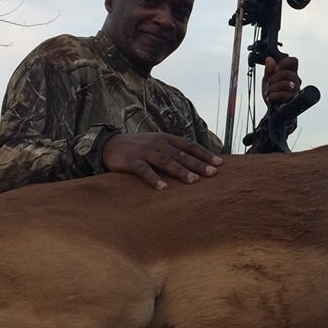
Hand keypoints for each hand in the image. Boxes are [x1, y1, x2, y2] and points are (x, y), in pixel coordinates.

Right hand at [101, 132, 222, 189]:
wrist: (109, 144)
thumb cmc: (139, 147)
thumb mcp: (158, 144)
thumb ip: (174, 150)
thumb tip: (197, 162)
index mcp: (166, 139)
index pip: (189, 145)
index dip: (204, 153)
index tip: (219, 163)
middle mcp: (158, 144)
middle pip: (181, 154)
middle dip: (198, 164)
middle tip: (213, 173)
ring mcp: (145, 152)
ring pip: (166, 161)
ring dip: (180, 171)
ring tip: (194, 181)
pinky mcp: (131, 161)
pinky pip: (144, 171)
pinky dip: (154, 179)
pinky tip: (163, 188)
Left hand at [262, 56, 300, 104]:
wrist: (272, 109)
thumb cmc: (273, 92)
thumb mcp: (267, 79)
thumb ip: (268, 69)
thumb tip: (269, 59)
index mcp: (291, 72)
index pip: (294, 61)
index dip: (284, 63)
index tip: (275, 69)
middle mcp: (296, 81)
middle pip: (288, 73)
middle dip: (274, 79)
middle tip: (269, 84)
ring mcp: (296, 91)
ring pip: (286, 84)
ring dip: (272, 88)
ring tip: (269, 92)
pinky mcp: (293, 100)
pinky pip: (285, 95)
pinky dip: (274, 96)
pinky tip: (271, 97)